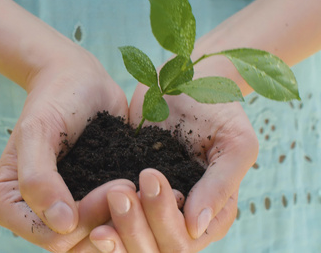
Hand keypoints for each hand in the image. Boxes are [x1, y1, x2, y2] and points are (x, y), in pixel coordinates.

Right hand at [0, 43, 130, 252]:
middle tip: (135, 184)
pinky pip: (113, 224)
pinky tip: (161, 198)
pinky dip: (137, 216)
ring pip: (98, 242)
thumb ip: (38, 177)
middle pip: (76, 246)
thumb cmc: (54, 99)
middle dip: (111, 221)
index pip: (51, 237)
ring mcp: (63, 213)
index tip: (118, 184)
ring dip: (128, 222)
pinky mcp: (89, 205)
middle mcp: (33, 215)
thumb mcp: (38, 130)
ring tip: (151, 192)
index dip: (87, 219)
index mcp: (7, 204)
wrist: (79, 81)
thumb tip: (61, 224)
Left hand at [83, 82, 257, 251]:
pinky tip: (85, 210)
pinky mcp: (131, 195)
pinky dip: (100, 220)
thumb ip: (221, 185)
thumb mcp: (235, 143)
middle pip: (155, 248)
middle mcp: (184, 220)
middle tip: (119, 191)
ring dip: (116, 229)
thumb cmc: (219, 109)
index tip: (148, 178)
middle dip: (135, 226)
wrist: (188, 83)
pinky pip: (113, 220)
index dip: (164, 220)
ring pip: (131, 242)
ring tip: (104, 201)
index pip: (184, 241)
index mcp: (213, 214)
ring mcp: (155, 210)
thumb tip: (196, 227)